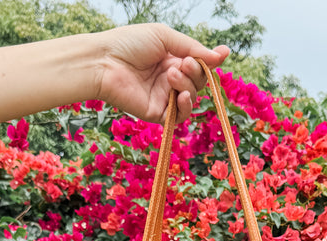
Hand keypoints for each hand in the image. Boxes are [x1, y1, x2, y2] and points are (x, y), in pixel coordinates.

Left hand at [95, 23, 229, 123]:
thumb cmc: (129, 43)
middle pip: (198, 83)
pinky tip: (181, 96)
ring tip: (172, 74)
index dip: (210, 62)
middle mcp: (169, 80)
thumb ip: (193, 47)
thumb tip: (221, 56)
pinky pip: (179, 117)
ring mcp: (163, 97)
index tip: (222, 55)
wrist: (104, 62)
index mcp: (172, 59)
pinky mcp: (157, 113)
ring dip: (187, 86)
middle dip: (196, 73)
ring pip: (191, 98)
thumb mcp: (165, 37)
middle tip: (183, 64)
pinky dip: (185, 107)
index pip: (199, 65)